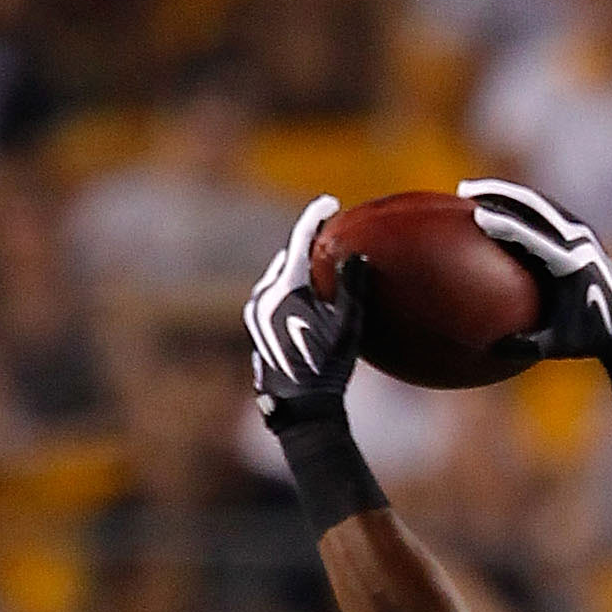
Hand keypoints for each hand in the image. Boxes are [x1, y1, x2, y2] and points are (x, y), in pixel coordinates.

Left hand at [245, 194, 364, 421]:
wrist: (300, 408)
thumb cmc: (329, 369)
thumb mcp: (349, 328)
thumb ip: (353, 288)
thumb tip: (358, 256)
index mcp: (288, 285)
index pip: (302, 238)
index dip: (317, 215)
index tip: (331, 203)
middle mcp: (265, 291)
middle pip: (291, 257)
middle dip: (309, 248)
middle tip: (329, 241)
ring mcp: (255, 308)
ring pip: (280, 277)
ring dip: (299, 273)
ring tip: (318, 277)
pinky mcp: (253, 324)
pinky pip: (272, 296)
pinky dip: (288, 292)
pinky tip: (304, 304)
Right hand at [457, 178, 611, 361]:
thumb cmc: (589, 340)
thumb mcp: (560, 347)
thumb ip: (530, 345)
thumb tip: (493, 348)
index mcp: (574, 264)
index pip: (534, 235)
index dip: (506, 223)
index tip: (477, 217)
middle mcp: (579, 241)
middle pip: (534, 208)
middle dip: (499, 196)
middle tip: (465, 192)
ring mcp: (581, 232)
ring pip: (538, 204)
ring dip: (506, 194)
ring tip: (472, 191)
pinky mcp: (578, 231)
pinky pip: (544, 212)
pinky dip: (519, 206)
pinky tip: (494, 208)